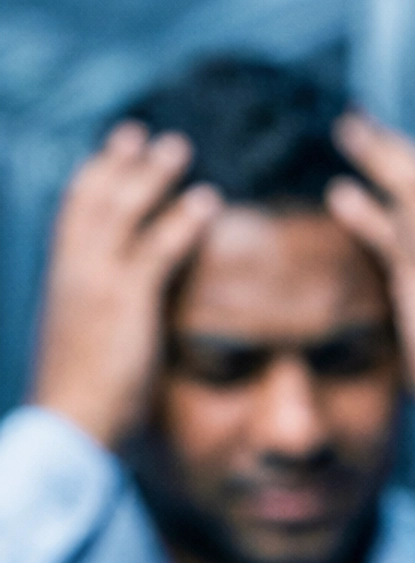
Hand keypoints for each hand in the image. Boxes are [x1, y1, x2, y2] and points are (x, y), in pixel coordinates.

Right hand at [32, 125, 221, 450]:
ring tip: (180, 148)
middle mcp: (71, 271)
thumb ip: (96, 322)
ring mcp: (96, 282)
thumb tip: (115, 320)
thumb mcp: (81, 351)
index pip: (72, 215)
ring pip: (124, 209)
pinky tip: (208, 200)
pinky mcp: (125, 301)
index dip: (93, 178)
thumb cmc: (79, 404)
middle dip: (119, 161)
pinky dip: (184, 219)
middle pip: (93, 197)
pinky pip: (159, 247)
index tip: (113, 152)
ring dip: (153, 174)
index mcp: (59, 282)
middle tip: (145, 134)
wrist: (69, 428)